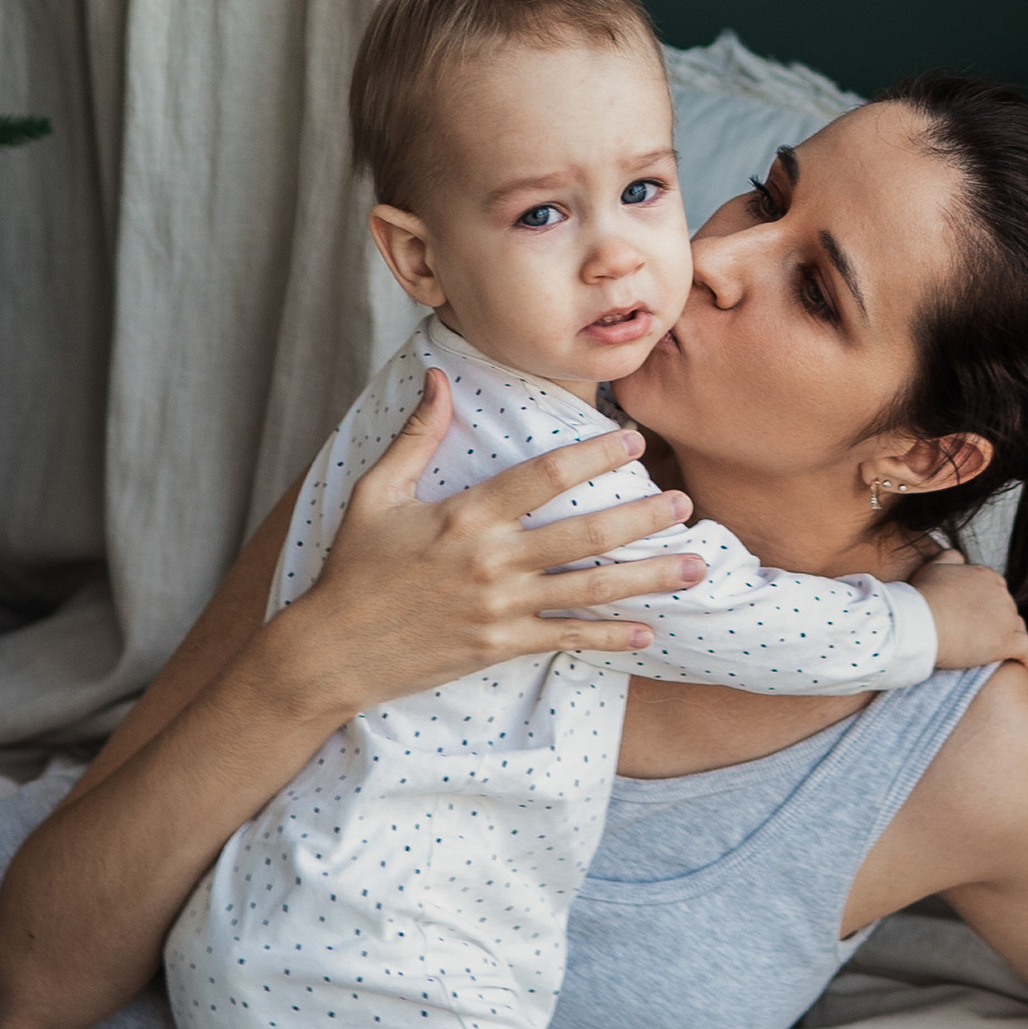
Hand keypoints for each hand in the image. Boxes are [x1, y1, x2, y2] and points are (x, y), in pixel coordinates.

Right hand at [267, 372, 708, 732]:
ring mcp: (499, 608)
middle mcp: (490, 560)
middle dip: (642, 519)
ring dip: (648, 577)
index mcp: (464, 515)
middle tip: (684, 503)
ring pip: (589, 589)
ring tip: (696, 564)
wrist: (331, 651)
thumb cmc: (354, 568)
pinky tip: (649, 630)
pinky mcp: (500, 647)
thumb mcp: (375, 494)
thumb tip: (436, 377)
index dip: (593, 456)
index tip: (633, 441)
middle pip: (583, 535)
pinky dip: (611, 636)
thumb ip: (415, 436)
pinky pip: (567, 638)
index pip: (544, 477)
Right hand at [913, 556, 1027, 670]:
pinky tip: (1020, 662)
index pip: (995, 590)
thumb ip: (950, 558)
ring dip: (1010, 636)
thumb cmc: (924, 596)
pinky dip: (1025, 655)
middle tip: (979, 636)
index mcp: (987, 575)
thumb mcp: (934, 566)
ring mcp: (1007, 618)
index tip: (973, 616)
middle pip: (1006, 609)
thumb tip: (960, 558)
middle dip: (996, 621)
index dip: (985, 604)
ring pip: (1018, 627)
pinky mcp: (1007, 642)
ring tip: (996, 650)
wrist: (921, 623)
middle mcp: (1002, 593)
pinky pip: (1026, 648)